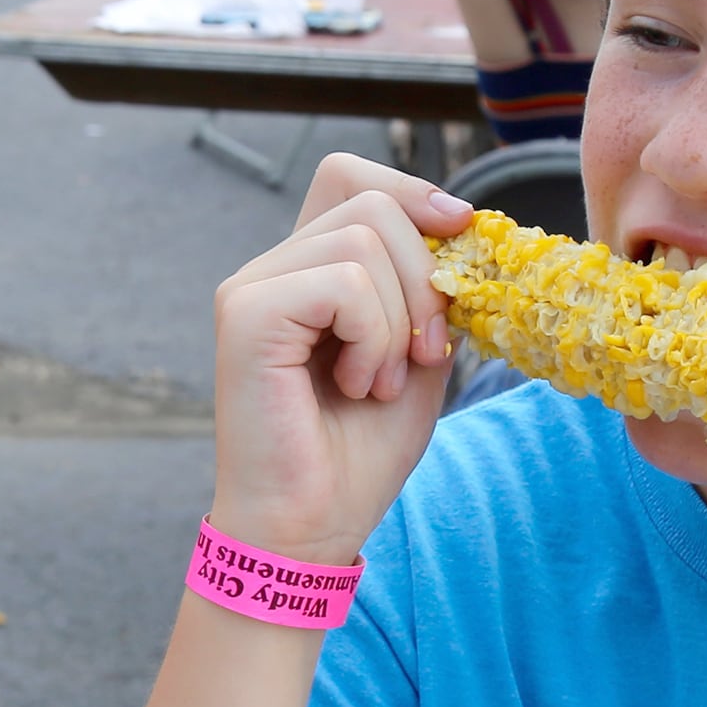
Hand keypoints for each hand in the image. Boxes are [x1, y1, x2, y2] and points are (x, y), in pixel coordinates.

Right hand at [208, 153, 474, 566]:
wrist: (309, 530)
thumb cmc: (357, 455)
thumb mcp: (420, 355)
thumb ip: (434, 290)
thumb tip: (461, 224)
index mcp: (307, 271)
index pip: (352, 176)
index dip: (413, 191)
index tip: (461, 235)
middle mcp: (272, 269)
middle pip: (371, 201)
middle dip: (424, 275)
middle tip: (419, 355)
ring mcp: (251, 287)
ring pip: (363, 237)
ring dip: (397, 318)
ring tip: (378, 382)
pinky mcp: (245, 314)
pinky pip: (342, 281)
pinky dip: (372, 336)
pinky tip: (356, 384)